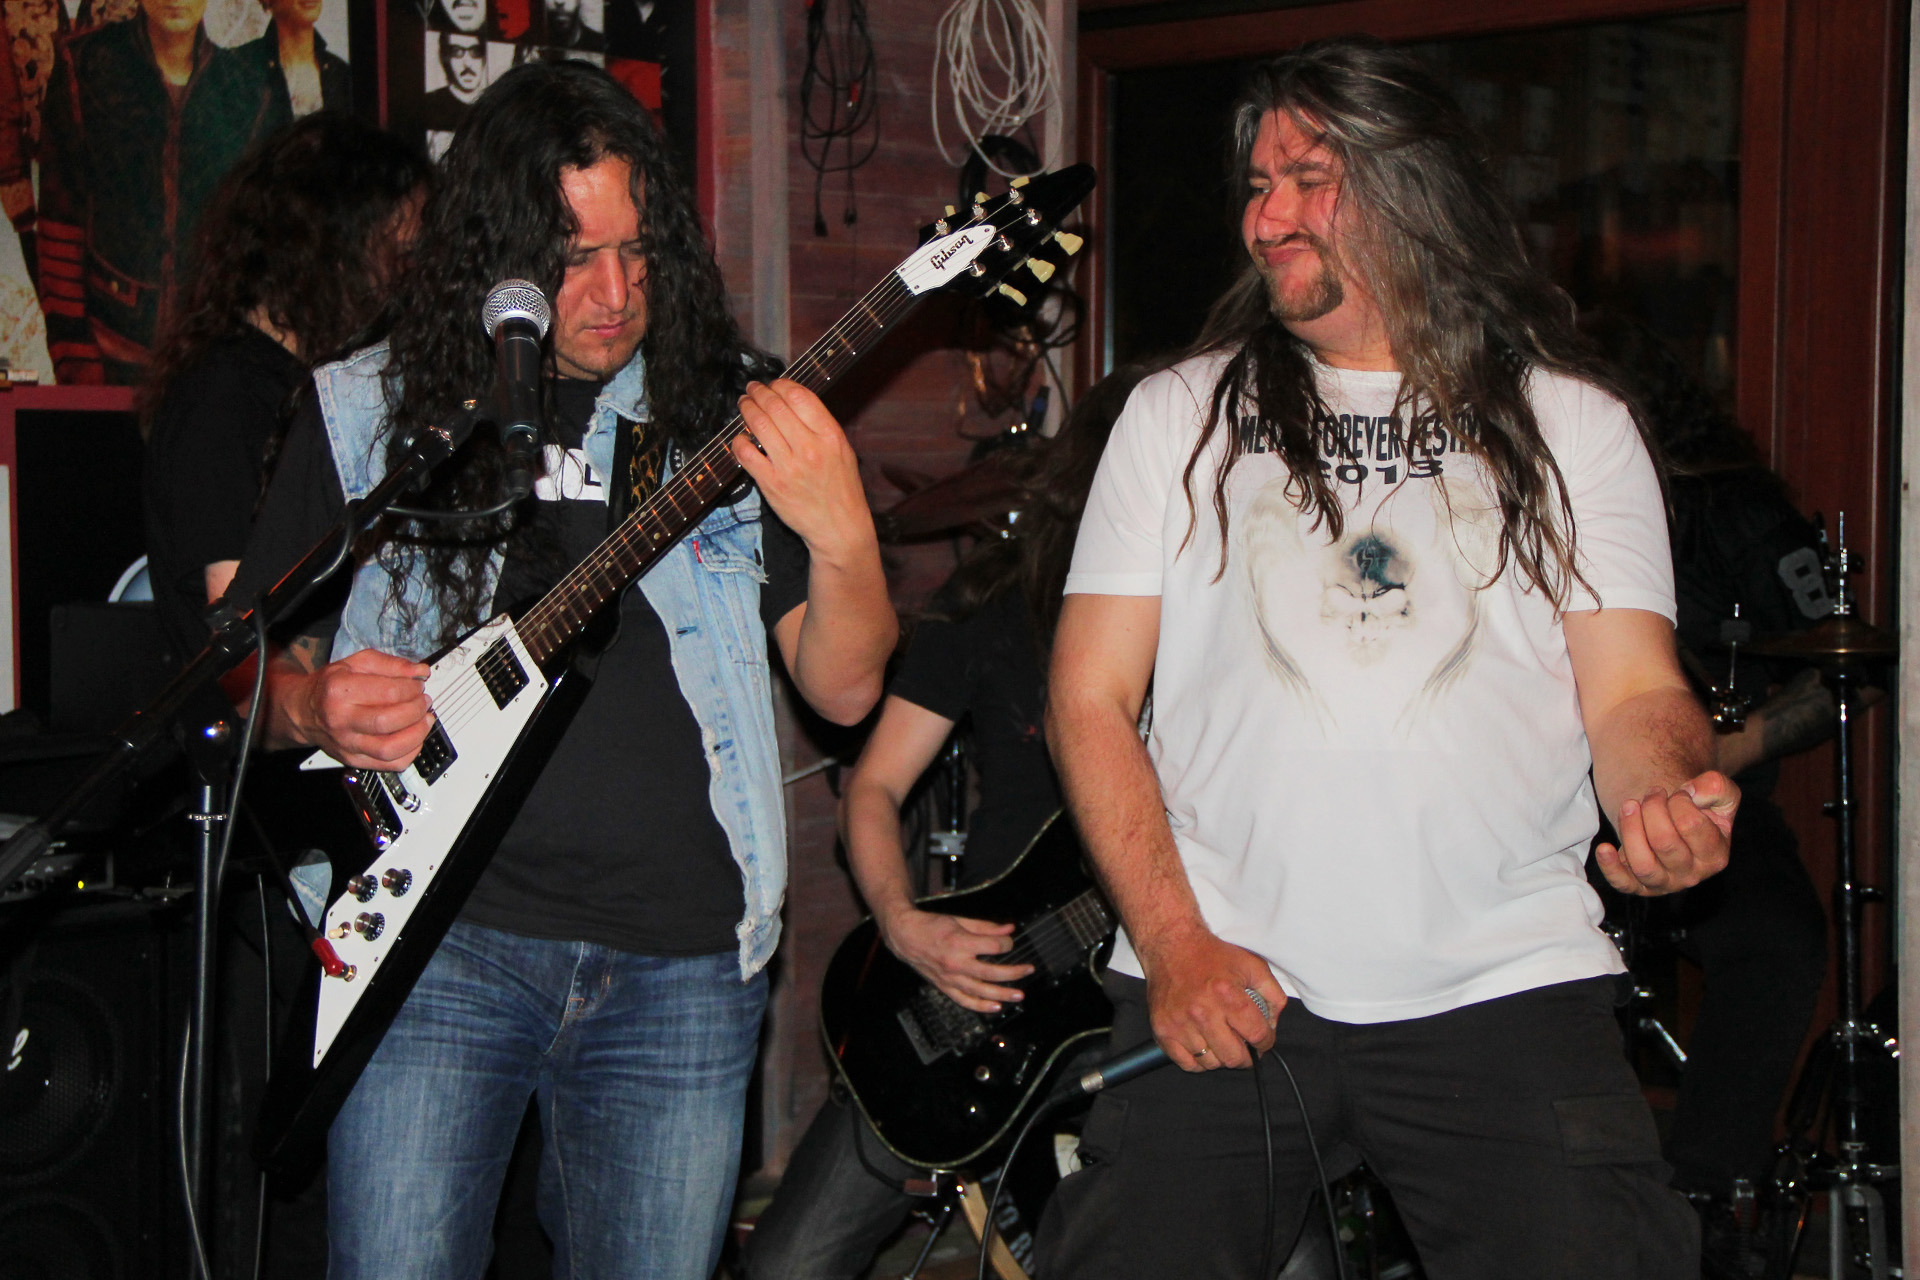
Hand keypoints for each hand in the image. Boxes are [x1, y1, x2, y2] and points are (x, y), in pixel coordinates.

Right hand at [293, 649, 433, 770]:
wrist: (304, 711)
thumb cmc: (332, 686)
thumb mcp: (357, 663)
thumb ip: (390, 664)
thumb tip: (420, 671)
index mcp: (340, 690)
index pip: (388, 692)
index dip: (411, 689)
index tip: (418, 686)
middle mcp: (341, 720)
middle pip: (388, 721)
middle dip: (416, 710)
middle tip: (423, 702)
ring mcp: (347, 744)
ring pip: (390, 748)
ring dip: (417, 734)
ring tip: (424, 720)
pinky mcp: (353, 760)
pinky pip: (390, 765)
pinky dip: (410, 753)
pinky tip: (414, 738)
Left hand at [732, 380, 874, 563]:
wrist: (839, 527)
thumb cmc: (841, 488)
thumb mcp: (842, 451)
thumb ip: (820, 426)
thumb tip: (792, 401)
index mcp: (830, 436)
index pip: (799, 396)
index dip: (781, 384)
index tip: (774, 384)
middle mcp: (809, 448)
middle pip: (775, 406)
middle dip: (759, 392)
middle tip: (752, 389)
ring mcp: (788, 467)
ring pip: (758, 425)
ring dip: (747, 409)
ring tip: (744, 404)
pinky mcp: (771, 484)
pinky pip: (746, 454)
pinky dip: (739, 440)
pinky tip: (740, 437)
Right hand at [878, 906, 1032, 1013]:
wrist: (905, 937)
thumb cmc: (931, 926)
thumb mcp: (960, 921)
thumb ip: (986, 927)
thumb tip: (1009, 929)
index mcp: (960, 942)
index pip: (994, 947)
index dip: (1007, 944)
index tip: (1009, 942)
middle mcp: (956, 963)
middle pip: (992, 972)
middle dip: (1014, 972)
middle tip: (1028, 970)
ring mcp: (950, 978)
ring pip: (981, 991)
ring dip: (1003, 994)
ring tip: (1020, 995)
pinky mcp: (944, 987)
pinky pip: (965, 1000)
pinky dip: (981, 1006)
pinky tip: (996, 1007)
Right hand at [1141, 930, 1284, 1071]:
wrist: (1172, 946)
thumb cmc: (1212, 955)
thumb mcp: (1252, 965)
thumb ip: (1273, 994)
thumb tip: (1273, 1024)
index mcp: (1226, 994)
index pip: (1257, 1035)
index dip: (1266, 1042)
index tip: (1263, 1040)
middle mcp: (1202, 1012)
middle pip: (1234, 1057)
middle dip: (1247, 1056)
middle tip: (1245, 1047)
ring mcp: (1180, 1023)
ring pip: (1211, 1063)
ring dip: (1221, 1057)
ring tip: (1222, 1040)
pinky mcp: (1163, 1030)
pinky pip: (1187, 1063)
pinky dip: (1199, 1061)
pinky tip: (1204, 1045)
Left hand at [1594, 770, 1737, 896]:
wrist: (1674, 820)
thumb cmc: (1698, 808)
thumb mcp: (1719, 792)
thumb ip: (1716, 787)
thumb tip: (1693, 793)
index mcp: (1715, 855)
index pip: (1691, 824)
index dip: (1680, 801)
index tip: (1679, 794)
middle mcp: (1691, 875)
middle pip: (1664, 843)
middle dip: (1652, 808)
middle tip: (1653, 793)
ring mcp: (1664, 882)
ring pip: (1643, 864)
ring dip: (1630, 829)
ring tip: (1630, 805)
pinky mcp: (1638, 885)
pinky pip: (1622, 883)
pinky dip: (1610, 867)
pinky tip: (1604, 848)